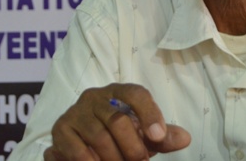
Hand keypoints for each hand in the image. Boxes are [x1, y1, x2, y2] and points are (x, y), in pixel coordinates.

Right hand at [43, 83, 190, 160]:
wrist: (82, 144)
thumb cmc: (119, 136)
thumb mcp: (143, 136)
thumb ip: (163, 137)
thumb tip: (185, 138)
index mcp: (119, 92)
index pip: (136, 94)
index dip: (150, 114)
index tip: (159, 138)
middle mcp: (95, 96)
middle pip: (118, 120)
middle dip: (132, 147)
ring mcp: (76, 111)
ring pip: (99, 137)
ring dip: (113, 158)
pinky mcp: (60, 129)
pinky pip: (77, 149)